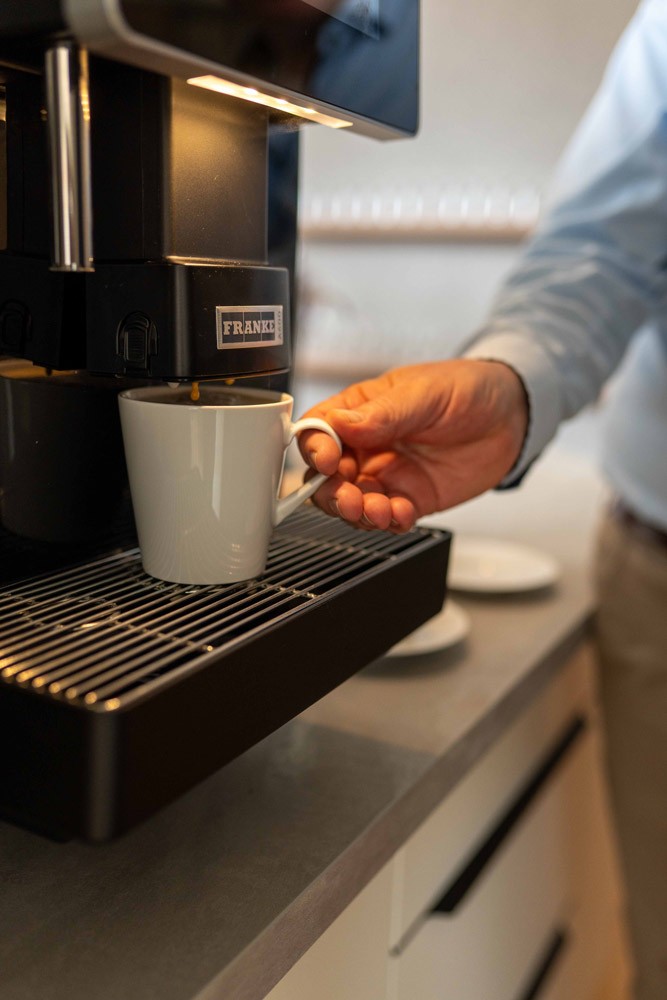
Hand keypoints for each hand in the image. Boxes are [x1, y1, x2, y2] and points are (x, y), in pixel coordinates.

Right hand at [298, 359, 528, 531]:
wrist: (512, 414)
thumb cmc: (466, 389)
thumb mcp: (424, 393)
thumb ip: (382, 413)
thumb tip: (339, 424)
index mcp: (359, 411)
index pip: (319, 431)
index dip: (315, 449)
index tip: (328, 461)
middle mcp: (366, 446)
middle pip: (326, 477)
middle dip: (332, 493)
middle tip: (350, 499)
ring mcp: (387, 475)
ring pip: (353, 503)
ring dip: (359, 513)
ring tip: (379, 511)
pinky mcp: (411, 498)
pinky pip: (388, 517)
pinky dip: (389, 522)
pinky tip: (402, 514)